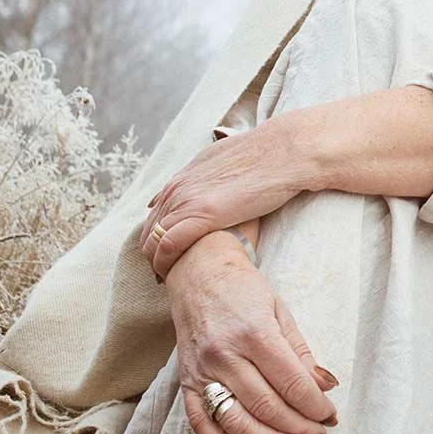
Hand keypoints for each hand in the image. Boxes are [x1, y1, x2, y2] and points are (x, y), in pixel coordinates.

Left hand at [144, 117, 317, 278]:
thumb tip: (204, 187)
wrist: (283, 151)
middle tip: (174, 277)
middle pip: (149, 234)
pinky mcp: (201, 214)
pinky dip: (169, 265)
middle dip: (157, 259)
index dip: (159, 244)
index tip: (172, 261)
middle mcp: (176, 191)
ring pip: (153, 244)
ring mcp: (186, 201)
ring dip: (162, 266)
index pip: (154, 220)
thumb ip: (206, 178)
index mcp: (181, 181)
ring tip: (180, 281)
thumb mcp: (223, 162)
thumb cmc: (262, 157)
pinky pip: (168, 247)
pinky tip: (185, 276)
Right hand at [166, 234, 340, 433]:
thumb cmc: (245, 291)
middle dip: (299, 429)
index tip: (331, 417)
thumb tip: (325, 387)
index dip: (314, 406)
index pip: (291, 382)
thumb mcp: (281, 311)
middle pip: (266, 407)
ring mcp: (202, 372)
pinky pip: (201, 425)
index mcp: (254, 333)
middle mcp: (225, 356)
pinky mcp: (185, 384)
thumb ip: (301, 352)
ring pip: (237, 422)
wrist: (198, 275)